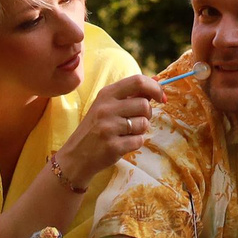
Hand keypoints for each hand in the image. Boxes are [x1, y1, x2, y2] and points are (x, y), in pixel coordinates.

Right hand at [56, 73, 165, 189]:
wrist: (76, 156)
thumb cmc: (96, 128)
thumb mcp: (107, 106)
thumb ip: (130, 95)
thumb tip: (158, 82)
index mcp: (106, 94)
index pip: (138, 81)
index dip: (155, 88)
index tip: (161, 97)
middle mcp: (106, 108)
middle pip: (144, 104)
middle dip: (147, 114)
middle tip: (137, 120)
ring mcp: (108, 127)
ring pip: (144, 123)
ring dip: (140, 130)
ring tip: (126, 133)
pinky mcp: (113, 146)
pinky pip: (139, 141)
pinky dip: (135, 143)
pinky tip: (122, 143)